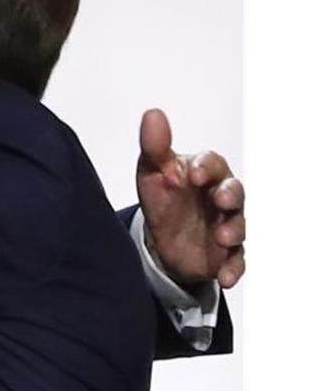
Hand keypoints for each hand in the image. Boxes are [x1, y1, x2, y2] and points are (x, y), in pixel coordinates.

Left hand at [136, 108, 244, 288]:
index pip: (214, 163)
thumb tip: (153, 114)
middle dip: (231, 195)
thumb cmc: (161, 196)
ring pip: (239, 226)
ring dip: (234, 231)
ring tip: (222, 237)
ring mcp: (226, 225)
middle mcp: (221, 197)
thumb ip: (154, 146)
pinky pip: (236, 261)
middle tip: (222, 200)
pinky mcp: (225, 254)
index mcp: (205, 173)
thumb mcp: (151, 171)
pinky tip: (226, 276)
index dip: (207, 167)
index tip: (194, 174)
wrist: (160, 239)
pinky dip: (233, 268)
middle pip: (236, 192)